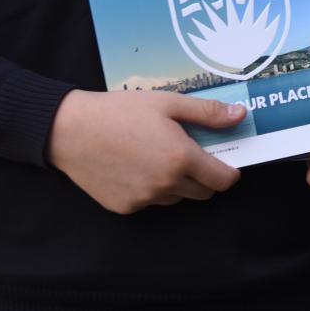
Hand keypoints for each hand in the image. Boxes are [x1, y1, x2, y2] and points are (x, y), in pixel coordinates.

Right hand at [48, 89, 242, 213]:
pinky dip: (150, 189)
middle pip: (203, 193)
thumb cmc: (119, 111)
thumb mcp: (167, 103)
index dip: (229, 172)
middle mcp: (166, 185)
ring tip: (157, 156)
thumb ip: (207, 113)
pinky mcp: (125, 207)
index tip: (224, 162)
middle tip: (189, 155)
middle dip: (204, 177)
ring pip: (176, 198)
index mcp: (181, 159)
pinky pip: (150, 202)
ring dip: (177, 183)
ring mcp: (145, 199)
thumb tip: (240, 116)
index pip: (223, 181)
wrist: (69, 130)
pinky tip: (135, 167)